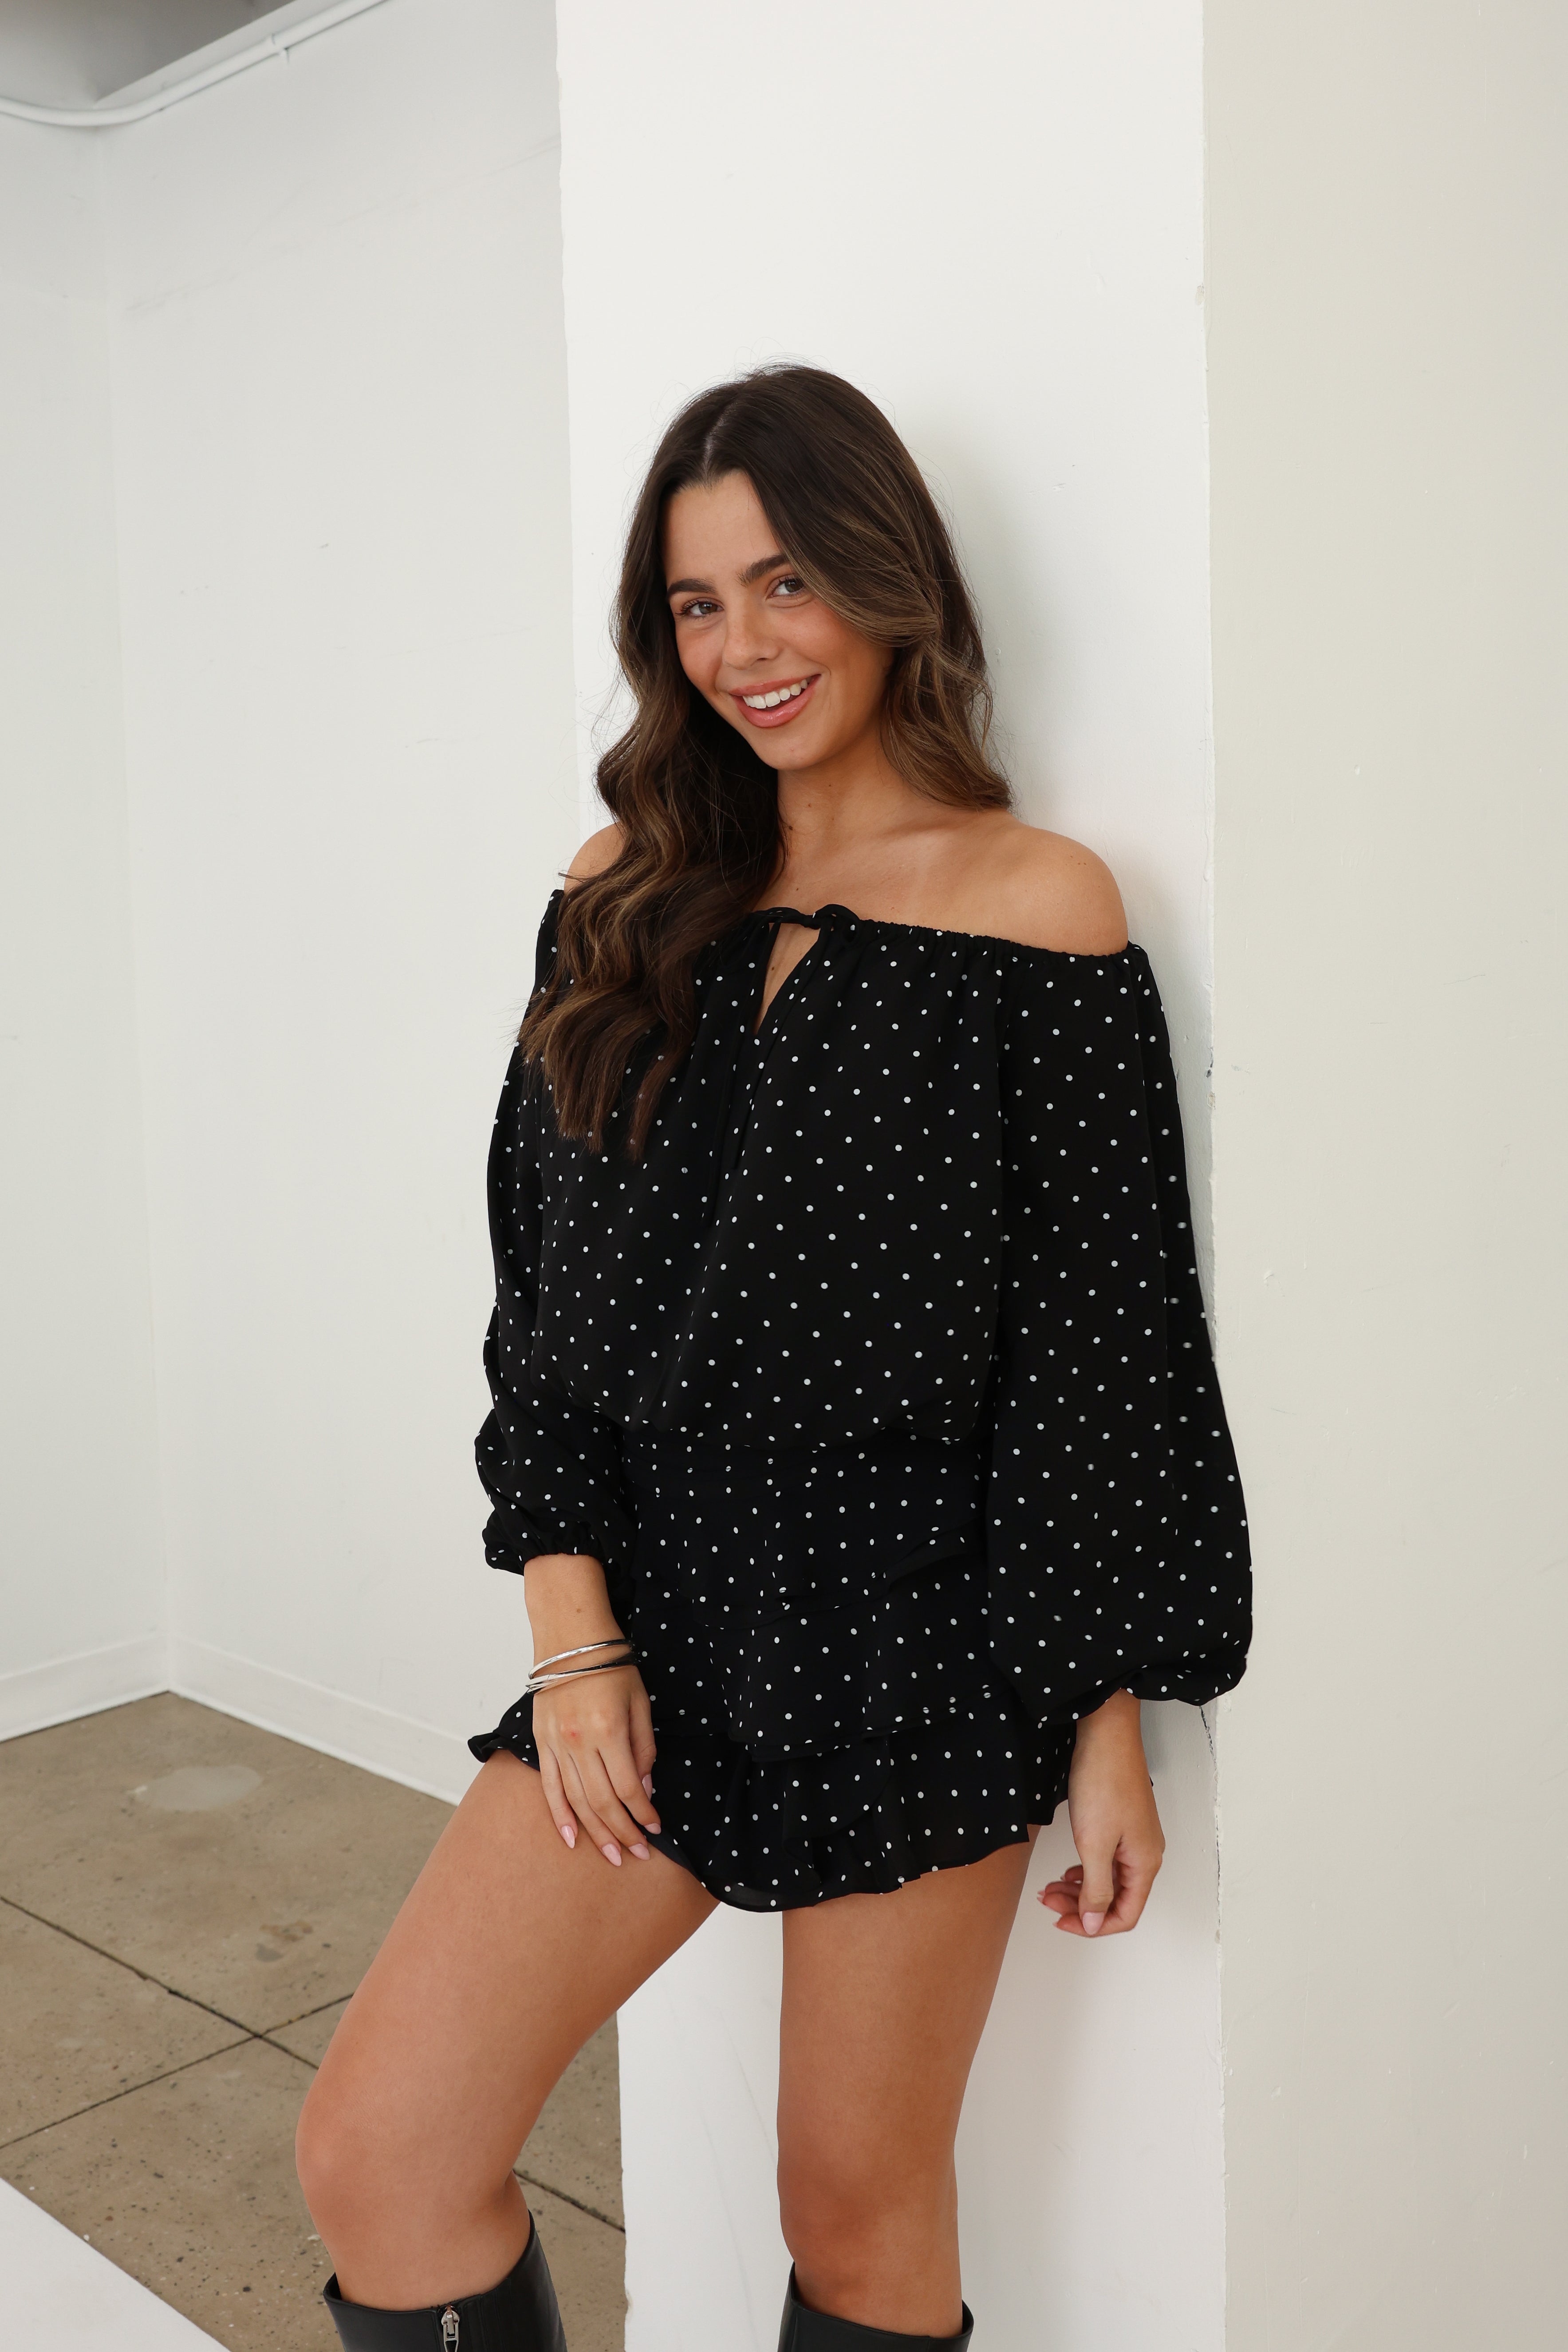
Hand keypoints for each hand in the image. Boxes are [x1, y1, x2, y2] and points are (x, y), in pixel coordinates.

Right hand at [524, 1553, 661, 1868]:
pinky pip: (549, 1787)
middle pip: (602, 1801)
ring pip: (576, 1800)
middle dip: (622, 1832)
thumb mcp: (640, 1702)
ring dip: (595, 1831)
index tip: (655, 1829)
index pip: (629, 1787)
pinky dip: (560, 1815)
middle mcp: (580, 1742)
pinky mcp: (541, 1742)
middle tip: (636, 1854)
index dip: (643, 1813)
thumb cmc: (612, 1665)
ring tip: (610, 1855)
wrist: (570, 1638)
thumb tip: (645, 1789)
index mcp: (609, 1730)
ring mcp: (556, 1744)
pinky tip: (571, 1838)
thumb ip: (643, 1747)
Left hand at [1038, 1690, 1163, 1937]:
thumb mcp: (1094, 1844)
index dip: (1093, 1925)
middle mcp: (1145, 1854)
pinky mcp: (1122, 1823)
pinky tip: (1068, 1869)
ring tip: (1050, 1887)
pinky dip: (1085, 1869)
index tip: (1062, 1921)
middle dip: (1080, 1906)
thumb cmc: (1103, 1783)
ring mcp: (1135, 1838)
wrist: (1106, 1735)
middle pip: (1116, 1899)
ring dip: (1079, 1888)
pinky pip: (1107, 1860)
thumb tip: (1094, 1921)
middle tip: (1048, 1900)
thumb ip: (1095, 1887)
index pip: (1125, 1915)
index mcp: (1145, 1864)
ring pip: (1109, 1879)